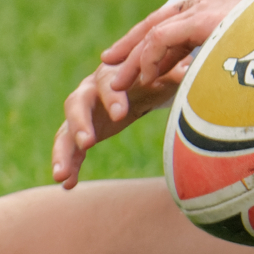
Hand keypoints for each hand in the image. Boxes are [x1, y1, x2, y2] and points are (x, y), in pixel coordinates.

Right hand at [50, 0, 243, 187]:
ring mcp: (83, 112)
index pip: (108, 81)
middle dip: (80, 122)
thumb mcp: (166, 75)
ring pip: (65, 130)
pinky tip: (67, 184)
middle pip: (77, 103)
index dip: (112, 96)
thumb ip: (175, 73)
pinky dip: (68, 165)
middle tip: (87, 142)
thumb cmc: (156, 75)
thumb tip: (192, 69)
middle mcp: (91, 90)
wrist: (142, 79)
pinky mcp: (80, 131)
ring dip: (62, 151)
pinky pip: (68, 149)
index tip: (120, 114)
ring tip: (61, 174)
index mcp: (113, 73)